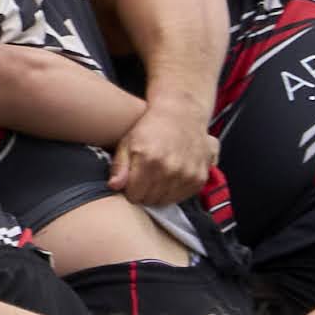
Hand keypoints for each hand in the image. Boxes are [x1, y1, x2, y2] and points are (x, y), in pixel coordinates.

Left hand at [110, 93, 214, 208]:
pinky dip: (175, 191)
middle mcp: (170, 168)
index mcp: (149, 159)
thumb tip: (114, 186)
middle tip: (145, 176)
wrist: (181, 113)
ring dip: (159, 192)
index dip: (130, 189)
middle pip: (150, 200)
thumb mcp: (128, 141)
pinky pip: (182, 197)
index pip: (134, 196)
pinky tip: (171, 175)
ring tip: (158, 174)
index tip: (132, 180)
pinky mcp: (200, 178)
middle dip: (144, 192)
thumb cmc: (151, 128)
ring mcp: (187, 174)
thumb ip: (119, 166)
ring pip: (166, 201)